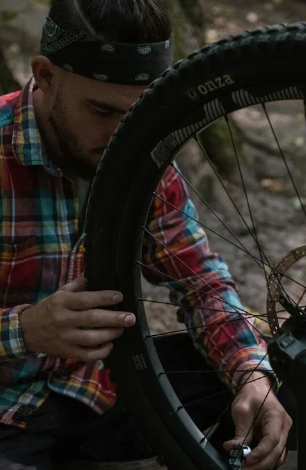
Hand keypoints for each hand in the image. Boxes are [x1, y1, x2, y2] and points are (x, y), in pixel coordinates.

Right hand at [20, 275, 135, 360]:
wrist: (26, 331)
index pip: (86, 299)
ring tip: (122, 329)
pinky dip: (101, 352)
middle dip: (115, 318)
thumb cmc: (48, 309)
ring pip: (92, 338)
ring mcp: (64, 338)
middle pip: (93, 319)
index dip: (105, 298)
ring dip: (111, 334)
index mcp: (62, 302)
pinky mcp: (66, 352)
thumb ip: (79, 284)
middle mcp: (63, 320)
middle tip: (130, 317)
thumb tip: (97, 273)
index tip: (119, 296)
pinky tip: (110, 345)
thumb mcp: (60, 292)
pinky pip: (87, 355)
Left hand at [223, 371, 292, 469]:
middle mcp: (284, 426)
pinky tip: (253, 462)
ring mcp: (283, 432)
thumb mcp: (242, 411)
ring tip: (246, 467)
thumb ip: (240, 431)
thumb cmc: (250, 395)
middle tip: (244, 469)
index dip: (260, 453)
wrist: (257, 387)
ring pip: (276, 454)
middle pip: (276, 451)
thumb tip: (231, 448)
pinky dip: (264, 458)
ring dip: (262, 464)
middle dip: (260, 463)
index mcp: (276, 416)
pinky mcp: (278, 436)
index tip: (247, 460)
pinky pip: (273, 451)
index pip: (272, 440)